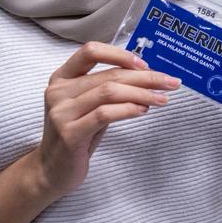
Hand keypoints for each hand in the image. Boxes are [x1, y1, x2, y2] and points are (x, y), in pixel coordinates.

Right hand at [32, 42, 179, 197]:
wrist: (51, 170)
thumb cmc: (76, 134)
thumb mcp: (89, 105)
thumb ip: (107, 87)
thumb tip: (146, 74)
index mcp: (61, 77)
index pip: (90, 51)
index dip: (120, 54)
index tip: (145, 64)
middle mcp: (58, 91)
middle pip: (109, 75)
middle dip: (145, 77)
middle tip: (170, 82)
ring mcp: (61, 112)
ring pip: (109, 92)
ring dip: (142, 94)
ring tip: (162, 99)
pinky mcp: (69, 133)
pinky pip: (105, 114)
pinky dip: (129, 109)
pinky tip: (143, 111)